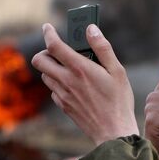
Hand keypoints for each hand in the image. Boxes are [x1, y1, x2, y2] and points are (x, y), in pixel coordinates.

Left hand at [31, 23, 138, 145]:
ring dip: (52, 67)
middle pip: (39, 60)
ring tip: (69, 68)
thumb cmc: (119, 101)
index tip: (48, 27)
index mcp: (80, 68)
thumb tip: (91, 29)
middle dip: (45, 51)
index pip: (54, 45)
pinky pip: (53, 90)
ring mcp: (63, 95)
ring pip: (45, 75)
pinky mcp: (64, 106)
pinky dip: (58, 83)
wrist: (113, 132)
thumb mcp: (117, 71)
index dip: (48, 33)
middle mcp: (66, 81)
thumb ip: (103, 48)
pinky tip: (74, 85)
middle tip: (58, 51)